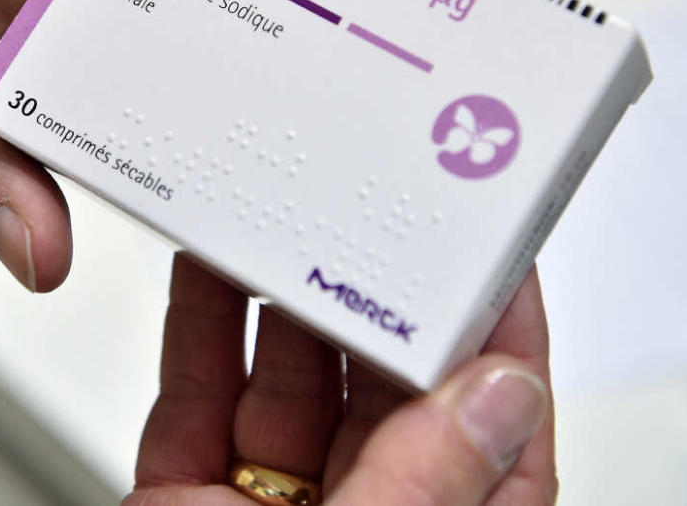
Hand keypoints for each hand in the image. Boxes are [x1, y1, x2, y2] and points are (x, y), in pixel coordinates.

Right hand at [129, 258, 556, 504]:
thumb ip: (427, 497)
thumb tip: (499, 396)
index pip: (496, 436)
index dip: (502, 341)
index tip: (497, 254)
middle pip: (390, 391)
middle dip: (378, 294)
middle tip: (374, 210)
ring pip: (292, 382)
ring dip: (284, 296)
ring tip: (289, 218)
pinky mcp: (184, 503)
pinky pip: (201, 399)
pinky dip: (203, 330)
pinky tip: (211, 273)